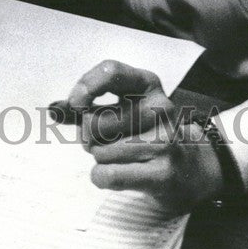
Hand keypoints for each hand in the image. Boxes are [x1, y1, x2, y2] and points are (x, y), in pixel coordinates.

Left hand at [66, 60, 223, 213]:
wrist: (191, 169)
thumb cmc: (147, 134)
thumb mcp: (127, 107)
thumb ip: (90, 105)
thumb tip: (55, 110)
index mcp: (149, 84)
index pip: (111, 71)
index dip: (85, 85)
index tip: (76, 102)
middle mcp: (159, 108)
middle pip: (94, 121)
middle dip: (88, 136)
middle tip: (103, 140)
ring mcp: (163, 141)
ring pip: (98, 151)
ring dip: (100, 158)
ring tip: (122, 157)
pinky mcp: (161, 173)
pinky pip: (106, 175)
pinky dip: (102, 177)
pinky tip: (121, 173)